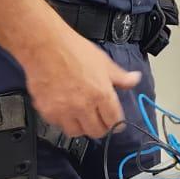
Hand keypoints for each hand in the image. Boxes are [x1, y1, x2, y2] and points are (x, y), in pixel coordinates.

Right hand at [21, 27, 140, 138]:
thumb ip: (120, 76)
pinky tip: (63, 108)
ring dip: (80, 126)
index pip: (114, 122)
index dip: (116, 123)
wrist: (45, 45)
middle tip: (98, 119)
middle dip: (100, 127)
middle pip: (96, 132)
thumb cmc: (73, 50)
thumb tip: (134, 80)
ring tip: (80, 116)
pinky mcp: (47, 111)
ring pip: (76, 132)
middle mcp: (83, 106)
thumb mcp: (103, 61)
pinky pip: (57, 124)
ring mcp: (64, 111)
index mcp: (101, 94)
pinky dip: (61, 120)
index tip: (114, 122)